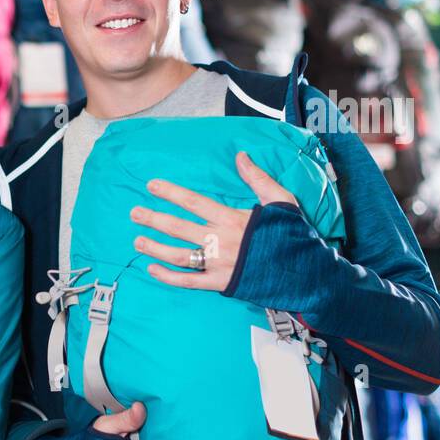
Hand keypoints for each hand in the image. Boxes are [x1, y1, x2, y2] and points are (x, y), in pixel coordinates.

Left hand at [130, 151, 293, 291]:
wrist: (305, 272)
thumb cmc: (293, 235)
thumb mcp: (281, 200)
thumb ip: (258, 178)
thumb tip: (240, 156)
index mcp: (232, 219)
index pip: (194, 202)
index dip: (171, 193)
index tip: (151, 186)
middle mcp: (220, 240)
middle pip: (179, 227)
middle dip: (153, 219)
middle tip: (134, 213)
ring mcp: (218, 264)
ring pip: (179, 254)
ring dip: (155, 248)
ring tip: (136, 241)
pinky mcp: (220, 284)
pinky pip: (188, 281)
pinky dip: (168, 277)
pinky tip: (152, 269)